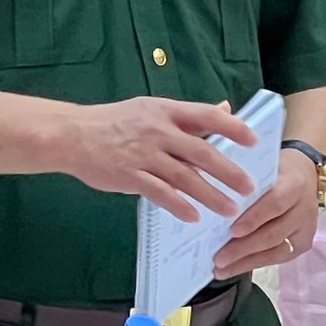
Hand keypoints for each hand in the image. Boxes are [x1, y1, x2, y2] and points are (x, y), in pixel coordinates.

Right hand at [57, 97, 257, 221]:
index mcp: (165, 111)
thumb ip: (187, 115)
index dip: (232, 127)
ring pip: (184, 177)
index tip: (253, 141)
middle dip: (228, 171)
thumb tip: (223, 108)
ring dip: (210, 195)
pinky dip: (178, 205)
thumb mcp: (151, 108)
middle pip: (201, 151)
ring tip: (229, 209)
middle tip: (249, 187)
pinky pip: (159, 193)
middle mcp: (158, 131)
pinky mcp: (129, 175)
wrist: (73, 135)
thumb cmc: (114, 122)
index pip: (206, 116)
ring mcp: (143, 154)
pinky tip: (194, 216)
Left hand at [214, 149, 320, 276]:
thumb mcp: (264, 166)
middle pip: (273, 233)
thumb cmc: (276, 170)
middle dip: (243, 248)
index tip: (231, 231)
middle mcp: (304, 209)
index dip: (254, 219)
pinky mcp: (303, 244)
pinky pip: (277, 258)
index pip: (275, 204)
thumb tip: (212, 200)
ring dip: (245, 262)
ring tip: (220, 269)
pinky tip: (233, 268)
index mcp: (294, 184)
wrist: (306, 175)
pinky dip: (253, 264)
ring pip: (275, 251)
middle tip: (218, 259)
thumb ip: (245, 183)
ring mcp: (306, 229)